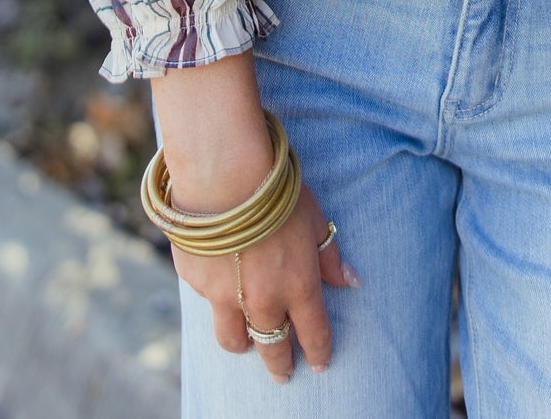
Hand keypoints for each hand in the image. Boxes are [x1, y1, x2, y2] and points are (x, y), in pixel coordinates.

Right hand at [172, 182, 360, 380]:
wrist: (223, 175)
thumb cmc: (275, 189)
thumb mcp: (313, 216)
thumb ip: (328, 254)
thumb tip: (351, 282)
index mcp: (298, 284)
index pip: (313, 333)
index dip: (319, 352)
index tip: (320, 364)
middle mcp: (264, 300)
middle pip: (273, 348)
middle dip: (280, 365)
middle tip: (282, 375)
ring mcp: (226, 297)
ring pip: (234, 339)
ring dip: (243, 343)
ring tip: (246, 343)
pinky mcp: (198, 285)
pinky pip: (209, 302)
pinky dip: (216, 297)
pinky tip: (218, 280)